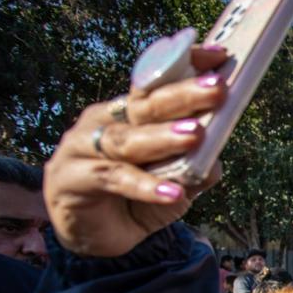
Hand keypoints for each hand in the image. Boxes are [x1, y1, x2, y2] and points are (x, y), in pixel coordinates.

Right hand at [44, 45, 227, 256]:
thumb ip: (193, 170)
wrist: (92, 236)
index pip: (158, 82)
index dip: (186, 66)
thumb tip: (216, 161)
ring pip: (128, 140)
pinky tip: (172, 194)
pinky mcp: (72, 178)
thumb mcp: (172, 183)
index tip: (219, 56)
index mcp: (128, 113)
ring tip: (196, 135)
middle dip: (185, 96)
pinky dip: (145, 186)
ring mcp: (82, 147)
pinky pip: (115, 179)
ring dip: (164, 136)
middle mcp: (104, 122)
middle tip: (218, 89)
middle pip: (147, 105)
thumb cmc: (133, 200)